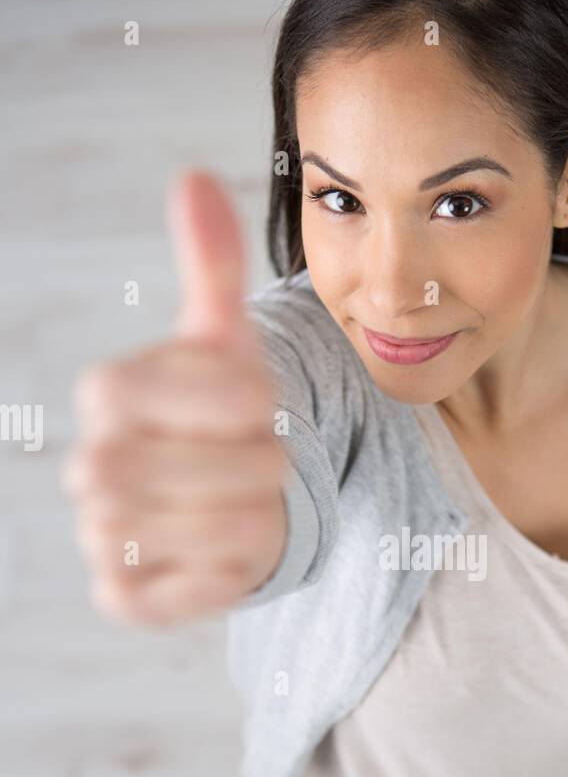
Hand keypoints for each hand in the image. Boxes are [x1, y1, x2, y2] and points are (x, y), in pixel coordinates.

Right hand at [62, 171, 288, 625]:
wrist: (226, 498)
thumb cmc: (224, 415)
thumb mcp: (227, 342)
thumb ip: (211, 265)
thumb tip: (193, 178)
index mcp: (108, 395)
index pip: (180, 393)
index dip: (232, 401)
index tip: (258, 403)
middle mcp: (91, 467)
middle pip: (206, 471)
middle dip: (260, 465)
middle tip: (268, 460)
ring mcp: (101, 537)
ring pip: (214, 535)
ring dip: (258, 518)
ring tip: (254, 502)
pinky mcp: (122, 597)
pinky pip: (193, 594)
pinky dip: (231, 574)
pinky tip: (229, 551)